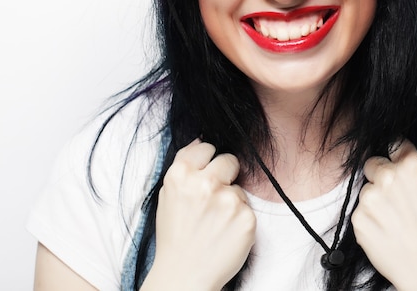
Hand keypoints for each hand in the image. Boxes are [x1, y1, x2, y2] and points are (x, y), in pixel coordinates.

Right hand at [141, 140, 255, 290]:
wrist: (184, 276)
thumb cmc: (176, 235)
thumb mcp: (168, 194)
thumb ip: (185, 164)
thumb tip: (201, 139)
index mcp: (181, 175)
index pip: (207, 148)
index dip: (208, 161)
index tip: (206, 174)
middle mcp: (204, 184)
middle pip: (230, 160)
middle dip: (225, 175)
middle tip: (214, 198)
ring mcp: (228, 200)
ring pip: (239, 187)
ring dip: (231, 200)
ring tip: (216, 222)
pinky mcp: (246, 218)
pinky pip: (248, 208)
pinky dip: (239, 219)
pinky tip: (225, 232)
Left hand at [351, 141, 416, 290]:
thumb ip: (408, 170)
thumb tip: (391, 158)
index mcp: (412, 166)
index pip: (394, 142)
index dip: (394, 155)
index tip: (394, 161)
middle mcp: (389, 176)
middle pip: (372, 163)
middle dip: (379, 176)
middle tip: (393, 198)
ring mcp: (370, 196)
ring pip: (365, 189)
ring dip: (374, 200)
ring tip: (392, 220)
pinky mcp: (357, 216)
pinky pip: (359, 210)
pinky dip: (368, 219)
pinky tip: (384, 231)